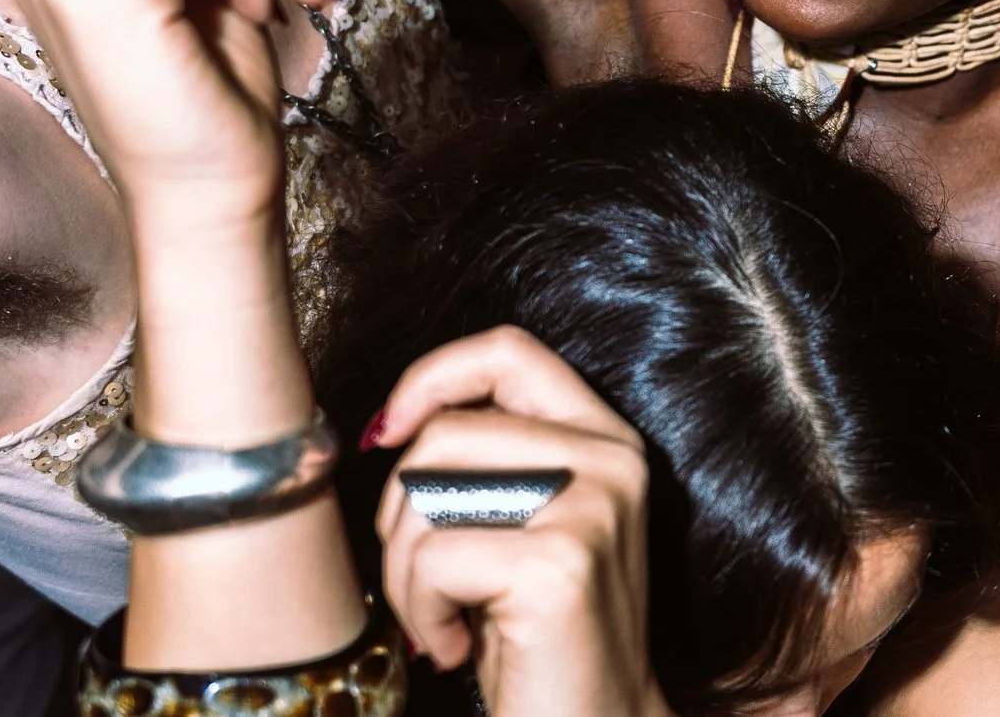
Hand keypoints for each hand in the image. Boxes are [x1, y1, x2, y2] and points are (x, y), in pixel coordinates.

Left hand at [369, 327, 674, 716]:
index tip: (387, 433)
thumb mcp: (523, 528)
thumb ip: (488, 461)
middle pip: (445, 434)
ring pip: (428, 493)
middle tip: (423, 586)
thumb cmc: (536, 640)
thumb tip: (389, 425)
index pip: (508, 351)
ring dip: (405, 574)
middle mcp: (612, 461)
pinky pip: (434, 559)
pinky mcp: (560, 564)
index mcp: (607, 441)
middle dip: (400, 518)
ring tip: (441, 621)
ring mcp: (593, 507)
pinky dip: (421, 613)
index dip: (432, 377)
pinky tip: (455, 647)